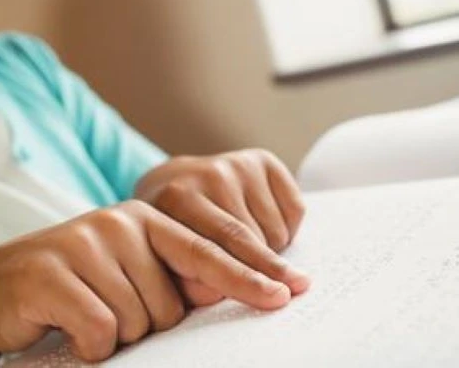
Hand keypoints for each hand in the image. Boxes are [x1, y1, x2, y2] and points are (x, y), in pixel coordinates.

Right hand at [0, 200, 298, 366]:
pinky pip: (101, 331)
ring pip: (138, 322)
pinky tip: (70, 328)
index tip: (288, 293)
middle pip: (173, 304)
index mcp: (148, 219)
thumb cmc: (79, 283)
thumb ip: (178, 275)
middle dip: (150, 323)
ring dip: (118, 334)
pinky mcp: (54, 274)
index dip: (251, 275)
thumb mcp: (133, 273)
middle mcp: (121, 223)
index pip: (211, 249)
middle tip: (113, 309)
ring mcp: (86, 243)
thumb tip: (229, 287)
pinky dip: (90, 344)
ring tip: (87, 313)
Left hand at [136, 149, 307, 303]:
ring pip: (275, 230)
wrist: (172, 183)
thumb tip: (221, 291)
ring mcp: (236, 164)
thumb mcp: (164, 255)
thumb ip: (186, 280)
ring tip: (249, 249)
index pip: (213, 250)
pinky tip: (262, 226)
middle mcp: (208, 175)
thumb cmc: (171, 231)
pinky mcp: (261, 160)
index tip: (275, 298)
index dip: (244, 280)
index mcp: (175, 199)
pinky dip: (287, 229)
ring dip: (271, 250)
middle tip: (287, 292)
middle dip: (270, 271)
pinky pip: (294, 209)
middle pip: (251, 238)